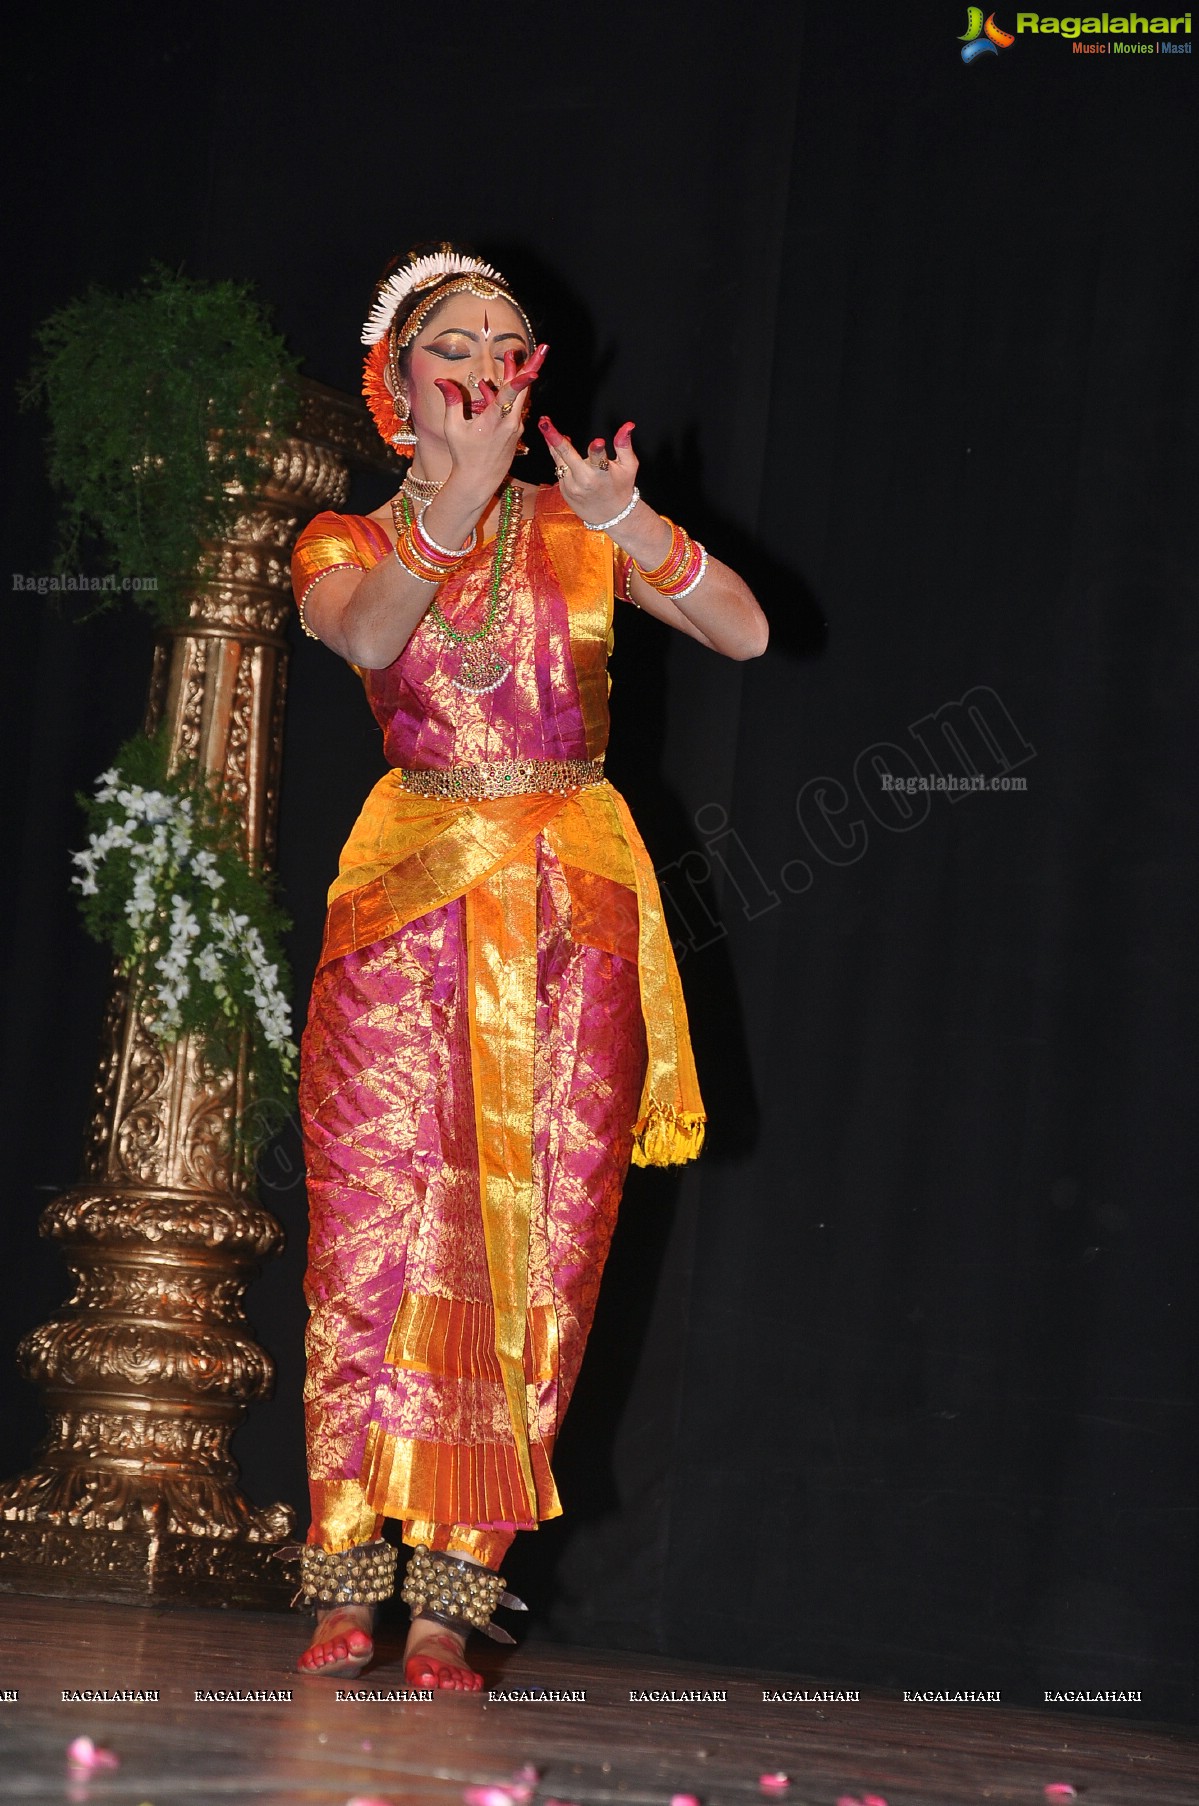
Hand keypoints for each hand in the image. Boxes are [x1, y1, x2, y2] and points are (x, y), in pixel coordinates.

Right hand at [433, 344, 547, 501]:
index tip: (533, 369)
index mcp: (495, 421)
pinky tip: (487, 390)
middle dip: (533, 366)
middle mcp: (510, 423)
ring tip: (511, 356)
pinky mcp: (516, 432)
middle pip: (524, 390)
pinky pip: (513, 409)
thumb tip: (440, 381)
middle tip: (544, 348)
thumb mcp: (453, 428)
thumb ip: (451, 402)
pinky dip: (505, 397)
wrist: (478, 481)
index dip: (521, 380)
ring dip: (516, 377)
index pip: (510, 397)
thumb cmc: (463, 455)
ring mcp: (515, 428)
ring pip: (519, 397)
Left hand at [538, 415, 638, 526]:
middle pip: (567, 456)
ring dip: (552, 442)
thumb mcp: (629, 467)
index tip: (598, 442)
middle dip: (555, 438)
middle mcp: (584, 481)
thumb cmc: (621, 487)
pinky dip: (558, 455)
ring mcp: (571, 486)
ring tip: (546, 425)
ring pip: (559, 460)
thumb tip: (628, 425)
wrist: (610, 516)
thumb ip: (625, 445)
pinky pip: (559, 467)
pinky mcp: (563, 489)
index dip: (598, 450)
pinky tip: (556, 443)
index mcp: (603, 475)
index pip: (599, 459)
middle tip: (545, 423)